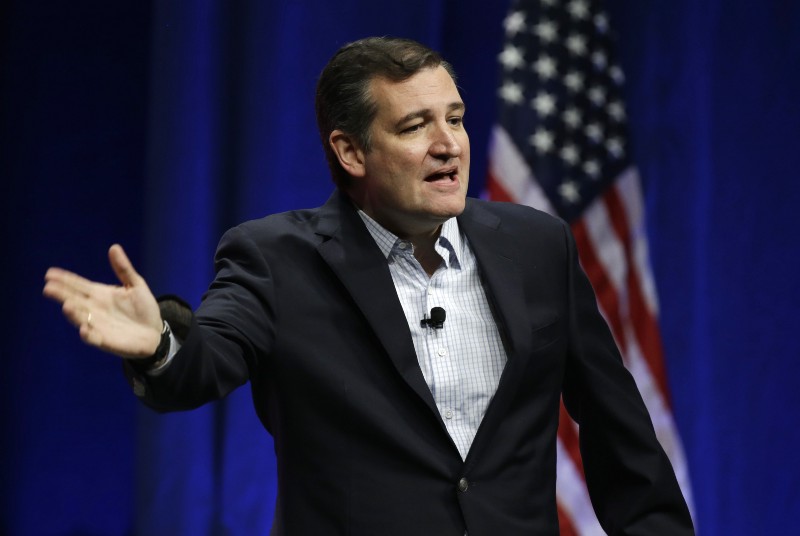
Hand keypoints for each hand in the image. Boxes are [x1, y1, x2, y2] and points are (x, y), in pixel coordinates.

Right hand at [43, 244, 163, 358]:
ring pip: (80, 318)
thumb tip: (114, 247)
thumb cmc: (143, 308)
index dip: (65, 279)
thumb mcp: (136, 285)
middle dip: (61, 294)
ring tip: (66, 305)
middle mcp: (94, 309)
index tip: (50, 273)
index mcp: (100, 294)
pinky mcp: (105, 340)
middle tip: (49, 288)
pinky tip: (84, 329)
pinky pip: (93, 338)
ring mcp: (98, 325)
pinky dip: (87, 334)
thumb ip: (123, 269)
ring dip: (73, 313)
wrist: (155, 332)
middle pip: (74, 300)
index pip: (78, 285)